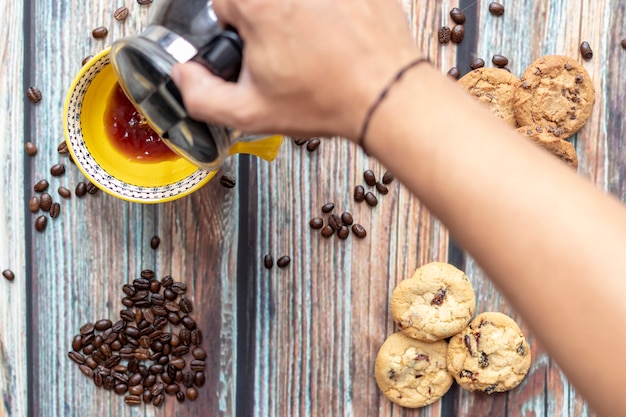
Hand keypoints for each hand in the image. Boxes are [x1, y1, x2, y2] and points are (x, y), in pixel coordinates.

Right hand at [171, 0, 418, 140]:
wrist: (385, 93)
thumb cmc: (329, 99)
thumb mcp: (251, 113)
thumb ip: (201, 95)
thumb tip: (184, 76)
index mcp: (256, 2)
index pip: (225, 3)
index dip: (237, 30)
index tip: (256, 46)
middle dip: (268, 19)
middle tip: (289, 48)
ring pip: (296, 1)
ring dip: (298, 14)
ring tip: (316, 41)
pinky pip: (326, 0)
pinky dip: (328, 11)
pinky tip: (336, 33)